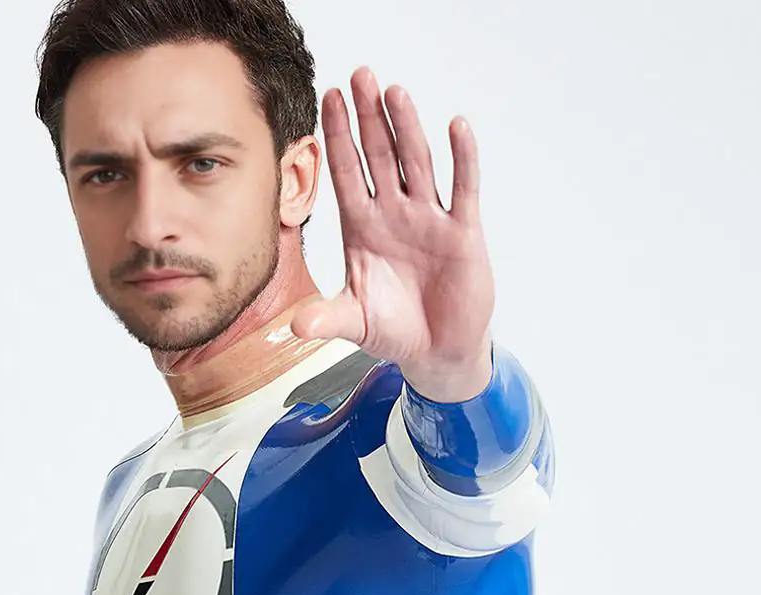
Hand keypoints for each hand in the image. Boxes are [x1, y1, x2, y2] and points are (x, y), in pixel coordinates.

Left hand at [289, 67, 494, 401]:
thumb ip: (328, 318)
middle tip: (360, 75)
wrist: (437, 353)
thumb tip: (297, 325)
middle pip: (380, 156)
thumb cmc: (394, 331)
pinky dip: (462, 159)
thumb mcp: (355, 324)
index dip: (339, 137)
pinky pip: (463, 188)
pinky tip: (456, 127)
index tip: (329, 98)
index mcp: (363, 228)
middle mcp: (394, 214)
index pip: (347, 173)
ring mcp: (429, 219)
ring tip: (394, 93)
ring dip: (407, 128)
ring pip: (417, 163)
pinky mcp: (462, 233)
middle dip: (370, 118)